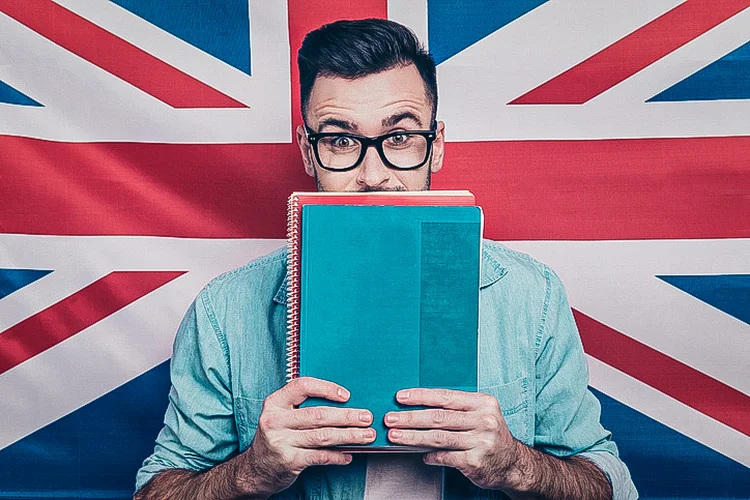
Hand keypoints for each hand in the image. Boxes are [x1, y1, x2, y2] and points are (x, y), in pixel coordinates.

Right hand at [233, 377, 375, 496]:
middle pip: (318, 415)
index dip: (326, 388)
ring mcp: (281, 442)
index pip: (302, 387)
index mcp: (274, 403)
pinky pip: (320, 457)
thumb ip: (302, 406)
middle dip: (347, 416)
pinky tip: (349, 454)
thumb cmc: (277, 436)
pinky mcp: (289, 461)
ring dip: (349, 436)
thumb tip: (343, 402)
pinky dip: (338, 456)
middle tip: (366, 417)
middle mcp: (275, 421)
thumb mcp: (281, 415)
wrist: (256, 469)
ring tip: (366, 435)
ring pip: (323, 436)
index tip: (346, 395)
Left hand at [384, 388, 519, 490]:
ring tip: (395, 436)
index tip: (400, 397)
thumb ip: (455, 409)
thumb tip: (418, 407)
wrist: (513, 463)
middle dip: (410, 418)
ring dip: (412, 437)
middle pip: (439, 417)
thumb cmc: (489, 435)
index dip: (420, 396)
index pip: (445, 397)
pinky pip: (445, 457)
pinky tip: (421, 455)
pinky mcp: (476, 462)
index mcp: (482, 403)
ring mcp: (480, 442)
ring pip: (438, 437)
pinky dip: (430, 456)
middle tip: (390, 419)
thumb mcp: (480, 414)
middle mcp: (483, 421)